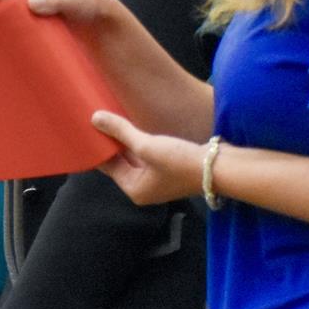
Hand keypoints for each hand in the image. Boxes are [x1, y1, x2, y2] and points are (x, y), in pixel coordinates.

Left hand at [91, 112, 205, 205]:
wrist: (221, 168)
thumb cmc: (181, 162)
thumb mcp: (146, 145)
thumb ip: (121, 131)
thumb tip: (95, 118)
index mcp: (134, 190)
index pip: (108, 167)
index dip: (97, 148)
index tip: (87, 131)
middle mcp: (144, 188)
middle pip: (120, 162)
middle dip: (111, 144)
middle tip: (97, 122)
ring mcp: (158, 179)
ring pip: (134, 157)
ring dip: (126, 141)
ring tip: (113, 120)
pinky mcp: (171, 169)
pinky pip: (148, 154)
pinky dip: (140, 142)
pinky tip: (135, 126)